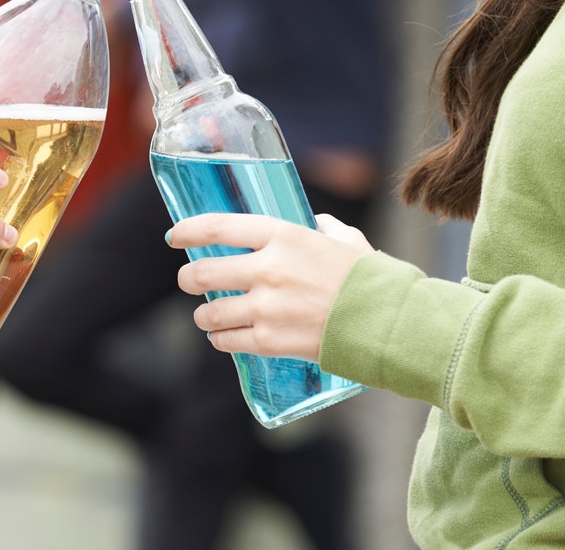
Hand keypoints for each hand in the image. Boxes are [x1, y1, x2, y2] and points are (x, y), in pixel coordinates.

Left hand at [167, 213, 374, 361]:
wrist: (390, 323)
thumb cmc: (370, 278)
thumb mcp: (345, 240)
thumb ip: (321, 229)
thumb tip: (312, 223)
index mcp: (283, 236)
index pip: (219, 227)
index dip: (188, 230)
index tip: (174, 235)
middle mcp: (268, 269)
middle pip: (204, 272)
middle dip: (188, 277)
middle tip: (188, 280)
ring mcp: (266, 308)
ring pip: (209, 311)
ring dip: (204, 314)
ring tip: (207, 314)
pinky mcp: (271, 341)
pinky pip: (226, 340)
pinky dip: (220, 338)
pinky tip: (223, 336)